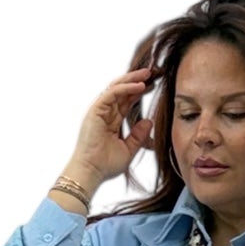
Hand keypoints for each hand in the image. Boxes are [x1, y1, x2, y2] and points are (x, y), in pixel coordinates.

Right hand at [69, 69, 158, 184]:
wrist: (91, 172)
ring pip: (116, 88)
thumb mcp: (128, 150)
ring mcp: (99, 110)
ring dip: (132, 79)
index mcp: (111, 122)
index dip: (138, 92)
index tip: (153, 86)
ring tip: (148, 73)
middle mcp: (104, 113)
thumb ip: (138, 136)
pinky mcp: (95, 110)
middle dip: (136, 80)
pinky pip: (112, 93)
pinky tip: (140, 86)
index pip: (126, 101)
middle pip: (122, 91)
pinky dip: (126, 88)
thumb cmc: (106, 166)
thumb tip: (149, 121)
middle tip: (152, 73)